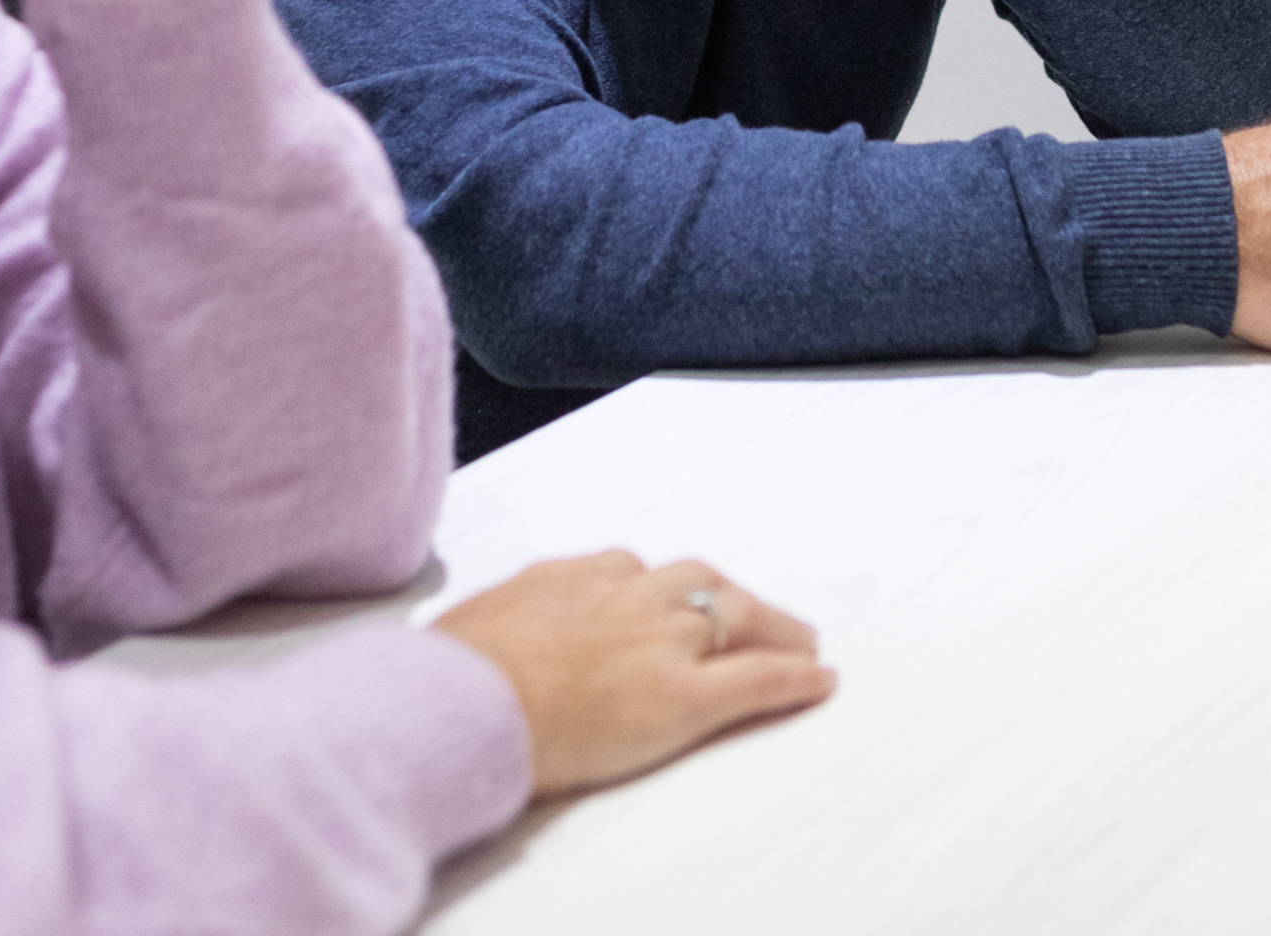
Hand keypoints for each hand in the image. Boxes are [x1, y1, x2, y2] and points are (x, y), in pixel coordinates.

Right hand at [432, 551, 835, 796]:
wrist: (466, 700)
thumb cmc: (451, 675)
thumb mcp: (466, 632)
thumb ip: (492, 632)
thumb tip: (469, 648)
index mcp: (568, 580)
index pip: (627, 572)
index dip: (656, 589)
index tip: (666, 598)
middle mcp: (624, 597)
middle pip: (695, 582)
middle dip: (728, 595)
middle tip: (753, 611)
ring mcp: (660, 642)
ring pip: (736, 617)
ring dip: (773, 626)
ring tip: (800, 641)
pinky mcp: (684, 696)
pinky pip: (755, 680)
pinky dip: (793, 679)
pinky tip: (819, 680)